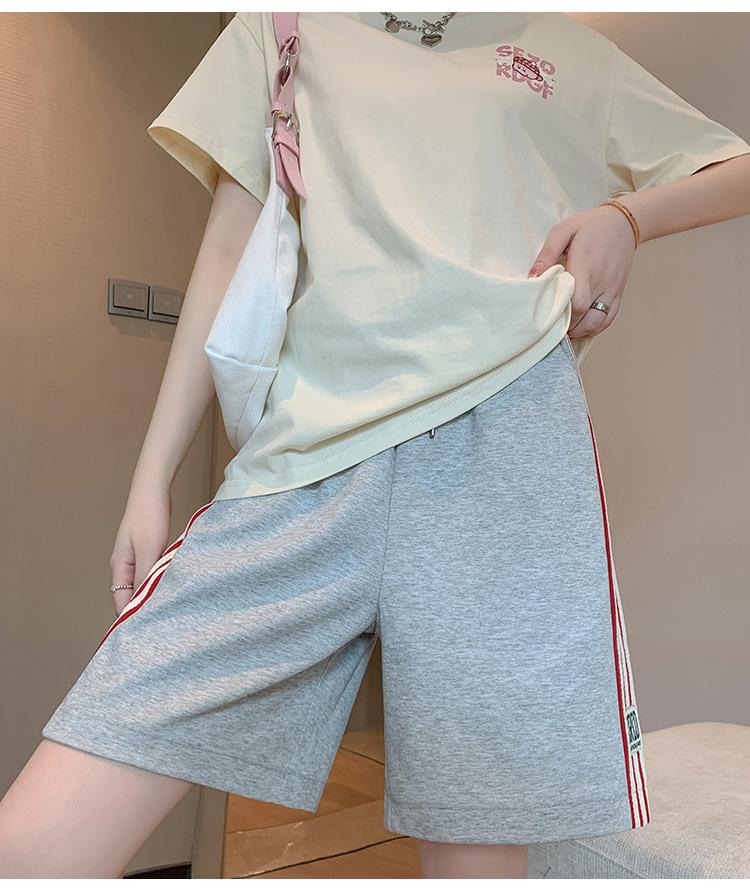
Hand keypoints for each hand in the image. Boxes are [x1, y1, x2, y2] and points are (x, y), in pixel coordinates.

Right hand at [109, 487, 171, 616]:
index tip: (148, 629)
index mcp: (119, 567)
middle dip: (144, 608)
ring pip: (142, 585)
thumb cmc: (148, 517)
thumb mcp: (149, 550)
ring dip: (153, 594)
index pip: (121, 603)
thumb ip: (145, 578)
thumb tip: (143, 603)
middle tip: (163, 620)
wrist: (153, 491)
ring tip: (170, 606)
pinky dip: (159, 580)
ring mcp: (136, 558)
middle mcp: (125, 566)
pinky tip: (172, 585)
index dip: (132, 617)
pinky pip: (151, 573)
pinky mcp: (148, 551)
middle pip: (131, 596)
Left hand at [527, 202, 637, 338]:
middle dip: (565, 327)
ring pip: (596, 324)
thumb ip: (547, 254)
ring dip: (578, 331)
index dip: (561, 315)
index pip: (577, 303)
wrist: (624, 223)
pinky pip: (607, 320)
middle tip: (550, 324)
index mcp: (586, 268)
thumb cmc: (590, 226)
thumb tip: (532, 277)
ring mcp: (611, 291)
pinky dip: (593, 329)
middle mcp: (601, 283)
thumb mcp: (563, 231)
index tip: (546, 316)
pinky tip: (580, 327)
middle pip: (584, 319)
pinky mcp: (618, 294)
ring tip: (563, 327)